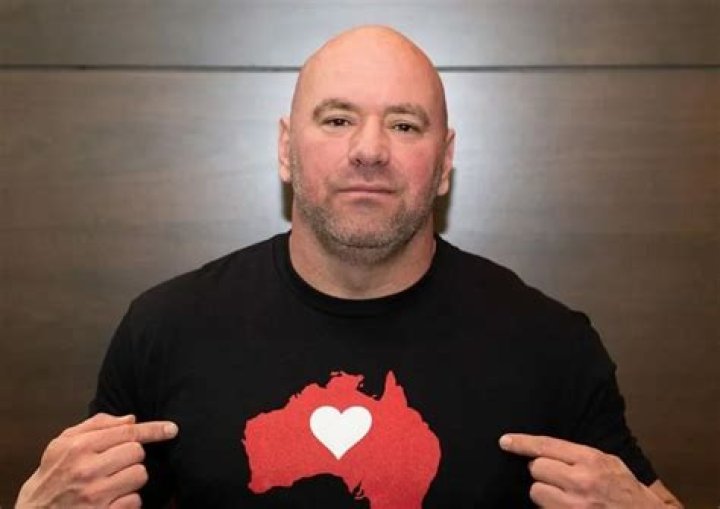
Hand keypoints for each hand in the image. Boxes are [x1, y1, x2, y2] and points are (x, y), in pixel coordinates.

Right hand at [16, 413, 177, 508]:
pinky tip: (112, 501)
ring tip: (113, 483)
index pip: (127, 432)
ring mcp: (96, 495)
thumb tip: (131, 419)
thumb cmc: (51, 477)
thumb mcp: (61, 445)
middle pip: (137, 452)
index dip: (153, 430)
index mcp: (78, 447)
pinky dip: (128, 501)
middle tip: (116, 464)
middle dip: (132, 457)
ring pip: (140, 475)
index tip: (171, 429)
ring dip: (132, 479)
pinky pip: (135, 501)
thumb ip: (95, 426)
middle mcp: (87, 470)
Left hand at [499, 433, 663, 507]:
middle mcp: (580, 482)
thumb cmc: (627, 492)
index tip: (504, 441)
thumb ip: (580, 455)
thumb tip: (546, 449)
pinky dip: (551, 508)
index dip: (522, 443)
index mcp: (591, 460)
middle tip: (560, 478)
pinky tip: (566, 507)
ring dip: (545, 494)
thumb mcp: (610, 463)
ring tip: (565, 497)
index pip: (546, 446)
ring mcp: (573, 506)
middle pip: (536, 469)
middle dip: (543, 472)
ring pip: (536, 492)